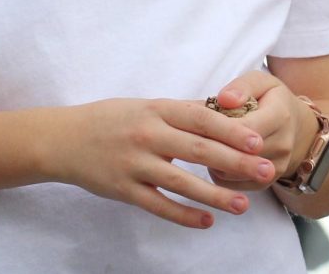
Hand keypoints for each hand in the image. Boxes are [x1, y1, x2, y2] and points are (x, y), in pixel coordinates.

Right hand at [48, 98, 274, 228]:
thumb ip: (178, 113)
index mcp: (154, 110)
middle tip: (265, 171)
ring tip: (243, 205)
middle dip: (236, 161)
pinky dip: (184, 215)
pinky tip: (207, 222)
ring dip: (215, 195)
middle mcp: (146, 135)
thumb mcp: (143, 106)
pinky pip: (159, 205)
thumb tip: (220, 113)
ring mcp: (134, 164)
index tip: (257, 140)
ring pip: (182, 183)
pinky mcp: (123, 190)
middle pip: (198, 150)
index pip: (199, 118)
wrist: (62, 139)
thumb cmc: (108, 119)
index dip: (230, 130)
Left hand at [204, 71, 313, 189]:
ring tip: (202, 143)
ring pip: (233, 172)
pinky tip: (210, 158)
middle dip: (213, 142)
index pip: (248, 127)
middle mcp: (282, 145)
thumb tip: (224, 99)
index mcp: (280, 116)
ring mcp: (275, 168)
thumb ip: (243, 87)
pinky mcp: (265, 183)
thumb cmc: (271, 99)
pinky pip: (233, 184)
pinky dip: (217, 173)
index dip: (222, 126)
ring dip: (212, 159)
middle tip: (192, 132)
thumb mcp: (260, 81)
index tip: (201, 118)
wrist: (297, 128)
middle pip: (240, 152)